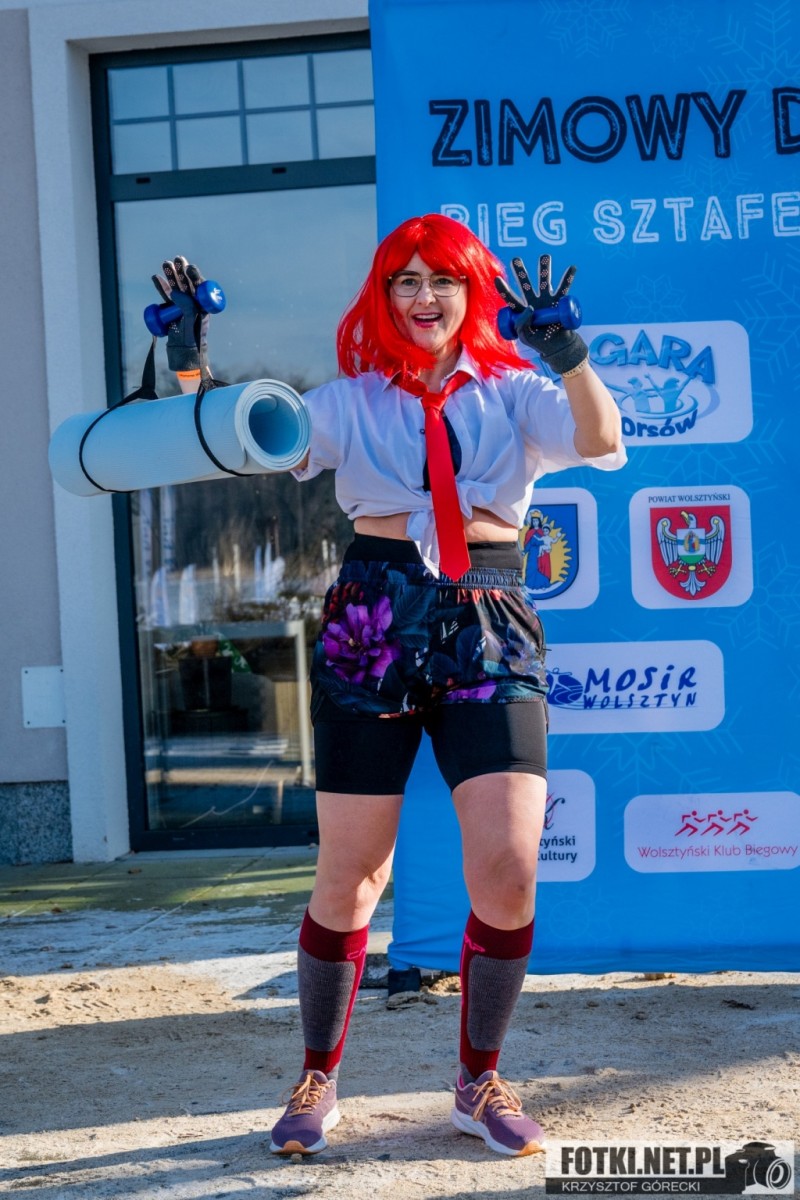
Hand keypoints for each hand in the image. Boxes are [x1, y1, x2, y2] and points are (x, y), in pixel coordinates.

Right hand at [151, 256, 209, 372]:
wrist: (183, 355)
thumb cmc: (191, 340)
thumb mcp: (191, 321)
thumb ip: (186, 306)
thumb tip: (177, 292)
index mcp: (202, 307)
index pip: (199, 287)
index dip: (194, 276)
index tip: (189, 267)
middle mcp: (192, 306)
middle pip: (186, 284)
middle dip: (181, 271)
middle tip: (178, 259)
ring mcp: (181, 309)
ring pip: (175, 289)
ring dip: (170, 276)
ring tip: (166, 263)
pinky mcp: (171, 313)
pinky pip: (165, 298)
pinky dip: (161, 287)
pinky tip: (156, 277)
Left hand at [495, 254, 587, 375]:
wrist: (557, 346)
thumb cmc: (539, 342)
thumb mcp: (525, 337)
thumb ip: (522, 325)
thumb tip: (529, 309)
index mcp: (522, 310)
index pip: (510, 298)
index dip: (504, 289)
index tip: (497, 278)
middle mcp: (533, 301)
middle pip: (525, 284)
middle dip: (520, 272)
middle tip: (516, 260)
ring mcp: (547, 300)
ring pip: (545, 281)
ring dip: (545, 268)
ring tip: (545, 257)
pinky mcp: (559, 302)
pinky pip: (564, 288)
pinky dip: (568, 278)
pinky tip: (572, 267)